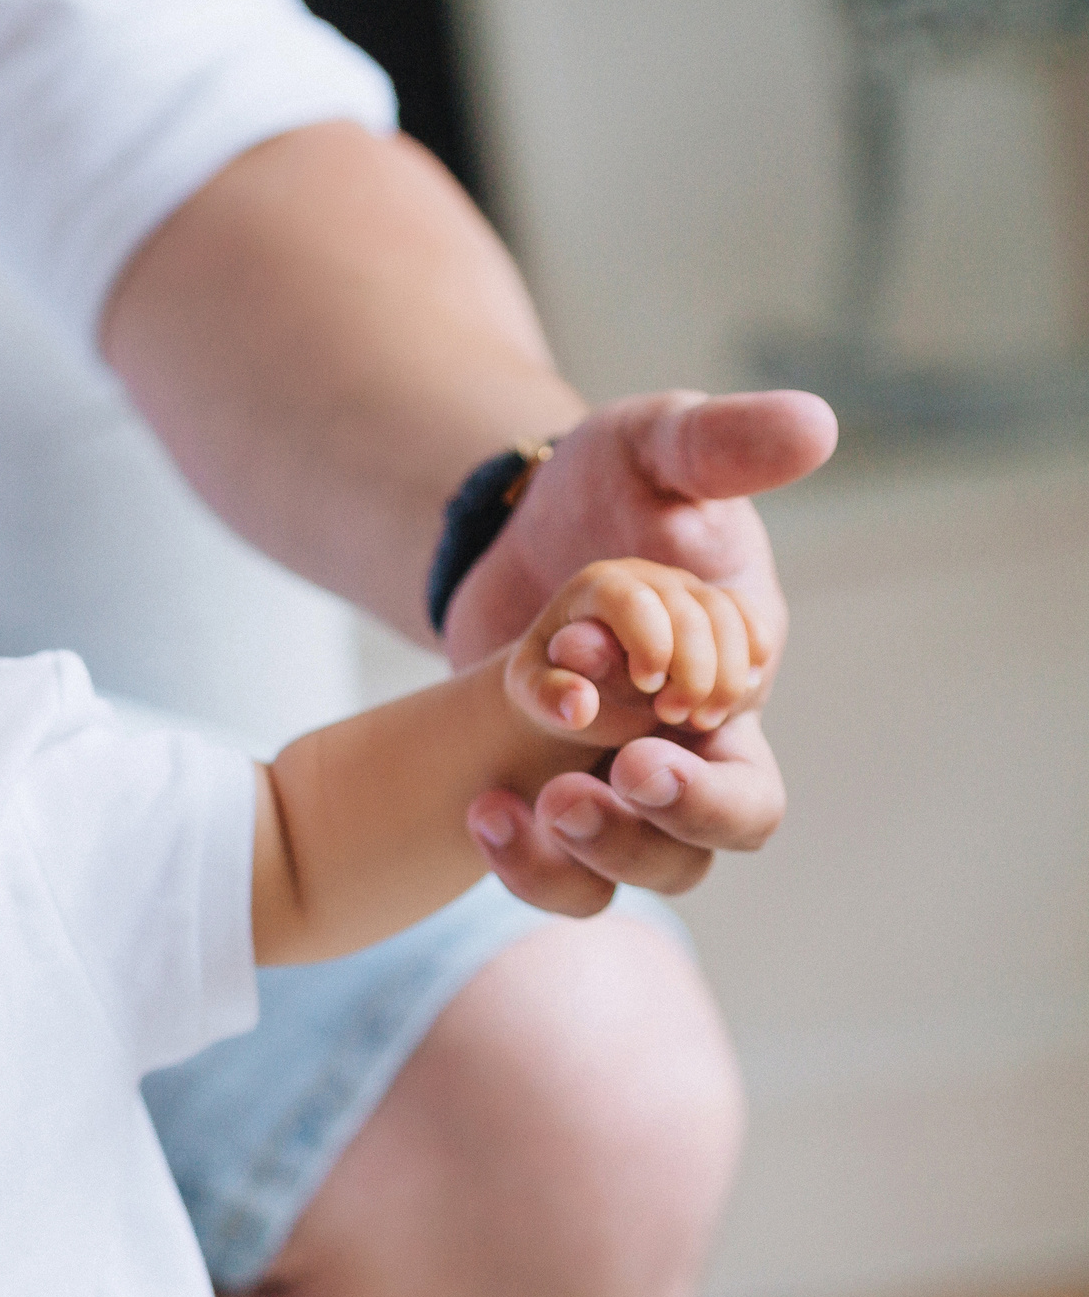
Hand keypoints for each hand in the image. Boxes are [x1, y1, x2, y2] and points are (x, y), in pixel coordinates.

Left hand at [442, 389, 835, 912]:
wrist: (518, 528)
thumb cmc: (608, 478)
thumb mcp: (656, 443)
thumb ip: (721, 443)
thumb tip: (815, 427)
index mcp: (740, 659)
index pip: (752, 729)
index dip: (707, 726)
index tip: (656, 695)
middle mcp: (700, 733)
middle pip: (733, 823)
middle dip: (677, 816)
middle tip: (599, 781)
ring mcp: (631, 773)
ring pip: (657, 864)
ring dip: (602, 850)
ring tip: (539, 805)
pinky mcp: (562, 793)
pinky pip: (568, 869)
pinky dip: (528, 860)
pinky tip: (482, 815)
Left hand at [506, 559, 767, 748]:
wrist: (582, 682)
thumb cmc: (555, 685)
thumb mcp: (534, 694)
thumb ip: (549, 695)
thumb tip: (580, 705)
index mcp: (596, 586)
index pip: (632, 601)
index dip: (649, 643)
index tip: (647, 688)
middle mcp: (646, 577)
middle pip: (689, 608)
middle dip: (693, 668)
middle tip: (675, 716)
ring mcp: (685, 588)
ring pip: (727, 614)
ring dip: (727, 671)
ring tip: (703, 719)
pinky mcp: (715, 607)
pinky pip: (749, 619)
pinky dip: (753, 656)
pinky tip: (742, 696)